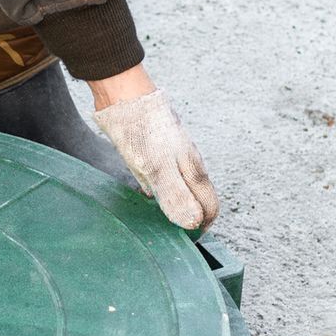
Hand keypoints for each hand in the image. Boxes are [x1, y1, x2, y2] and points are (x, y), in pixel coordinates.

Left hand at [93, 88, 218, 229]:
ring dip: (173, 203)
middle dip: (188, 216)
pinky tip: (144, 189)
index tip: (186, 239)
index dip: (201, 225)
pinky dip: (159, 189)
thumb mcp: (157, 169)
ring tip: (157, 213)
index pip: (209, 206)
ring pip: (181, 186)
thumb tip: (193, 223)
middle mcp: (188, 163)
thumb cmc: (142, 132)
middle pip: (197, 197)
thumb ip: (176, 196)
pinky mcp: (160, 149)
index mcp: (193, 170)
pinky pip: (165, 176)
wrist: (126, 97)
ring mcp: (174, 155)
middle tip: (169, 230)